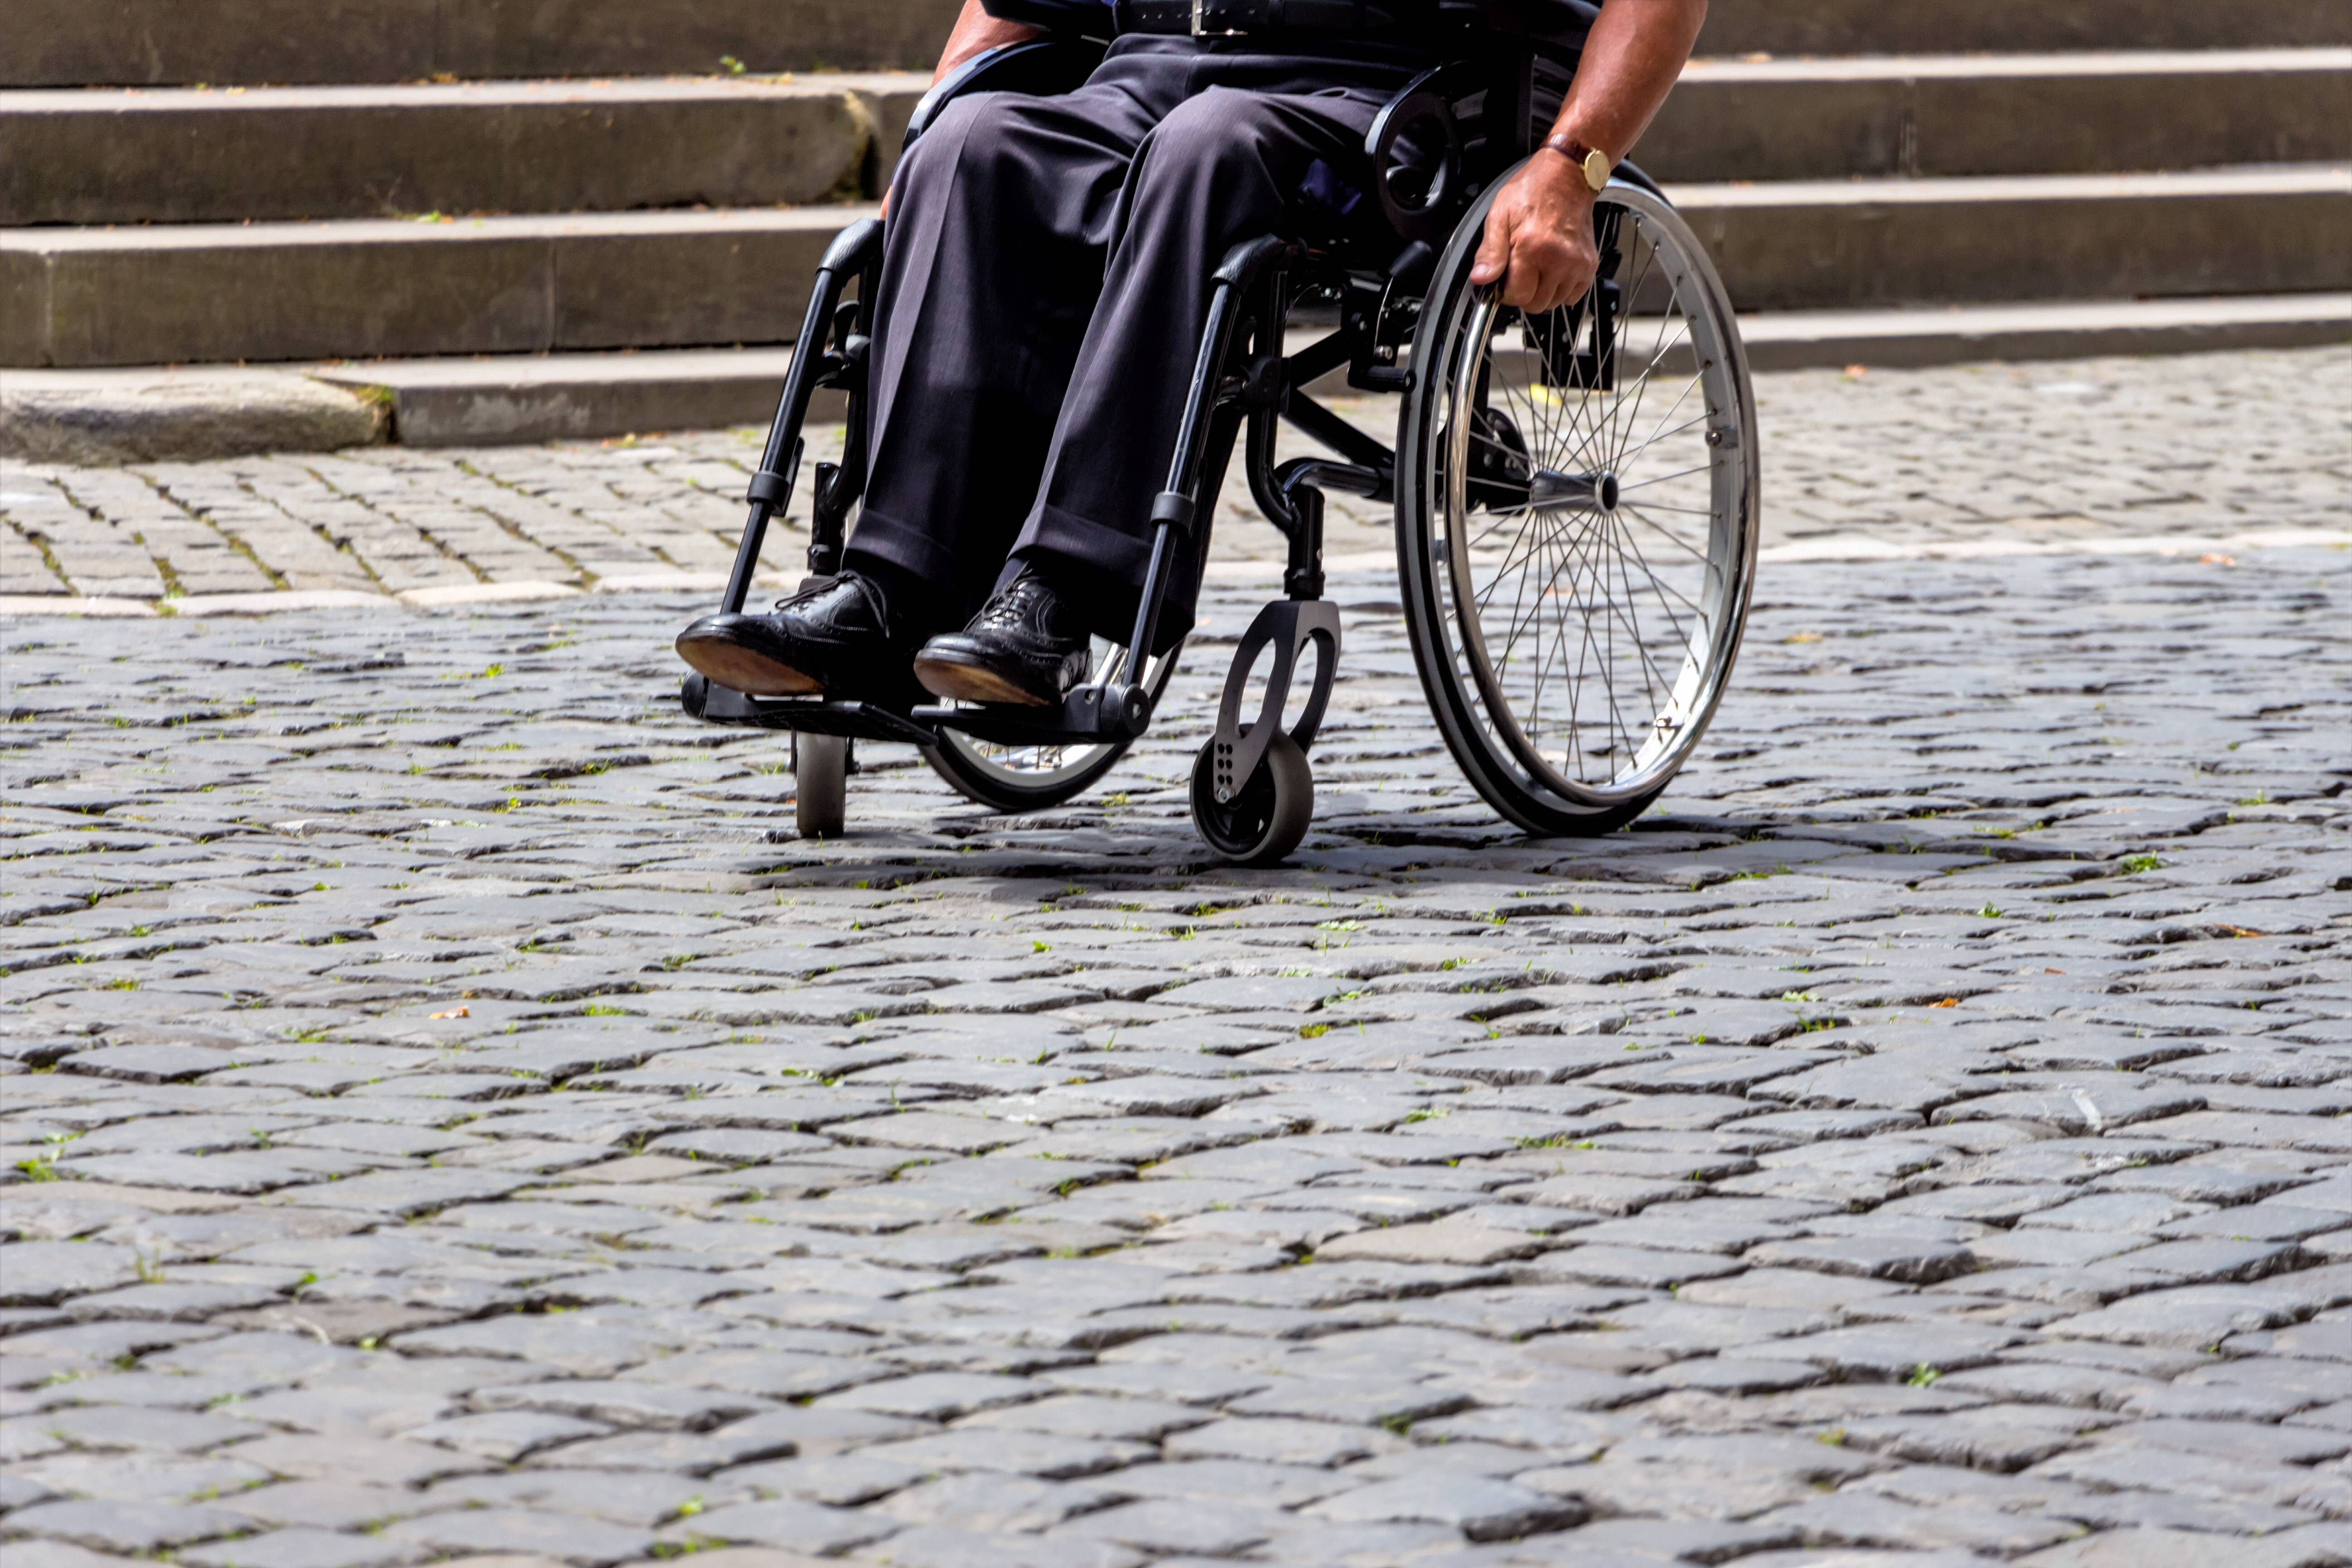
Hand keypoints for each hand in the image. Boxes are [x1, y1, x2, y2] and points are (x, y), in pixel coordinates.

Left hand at [1469, 155, 1599, 313]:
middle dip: (1525, 292)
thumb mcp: (1500, 215)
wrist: (1567, 177)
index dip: (1506, 291)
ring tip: (1539, 266)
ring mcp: (1576, 264)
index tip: (1505, 278)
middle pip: (1535, 304)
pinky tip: (1554, 269)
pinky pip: (1572, 296)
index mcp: (1532, 248)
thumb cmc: (1533, 192)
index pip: (1517, 296)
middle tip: (1522, 269)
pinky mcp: (1589, 266)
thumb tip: (1480, 279)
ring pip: (1554, 303)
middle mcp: (1558, 259)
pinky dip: (1561, 289)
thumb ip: (1490, 251)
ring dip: (1543, 291)